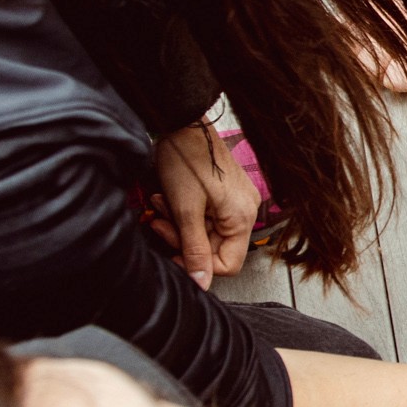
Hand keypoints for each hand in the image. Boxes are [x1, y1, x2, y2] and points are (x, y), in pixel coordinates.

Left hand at [150, 125, 260, 289]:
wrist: (184, 123)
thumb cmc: (186, 159)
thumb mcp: (185, 211)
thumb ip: (194, 249)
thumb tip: (202, 283)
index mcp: (242, 217)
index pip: (227, 264)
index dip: (198, 264)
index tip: (174, 254)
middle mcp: (246, 210)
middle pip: (215, 247)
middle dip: (184, 238)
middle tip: (161, 224)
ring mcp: (237, 200)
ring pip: (208, 231)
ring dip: (181, 224)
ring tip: (163, 206)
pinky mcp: (227, 192)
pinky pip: (208, 215)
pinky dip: (188, 213)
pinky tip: (171, 199)